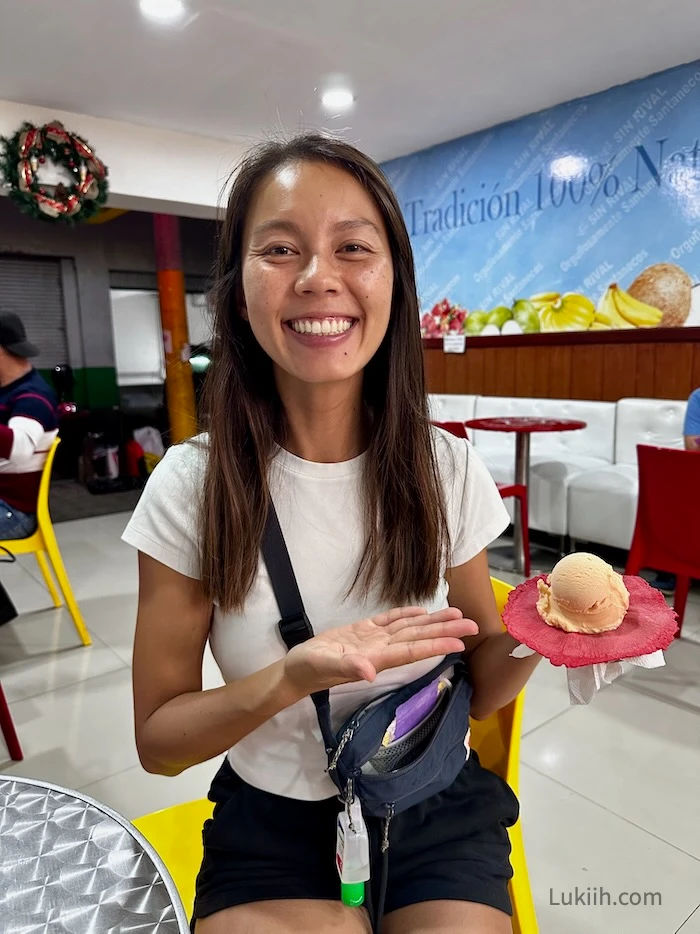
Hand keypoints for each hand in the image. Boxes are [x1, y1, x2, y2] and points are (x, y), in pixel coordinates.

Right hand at [282, 606, 477, 693]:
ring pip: (409, 628)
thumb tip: (369, 672)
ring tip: (457, 615)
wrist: (296, 671)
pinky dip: (407, 615)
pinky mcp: (363, 631)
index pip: (412, 651)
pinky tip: (421, 611)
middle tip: (473, 624)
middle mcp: (381, 649)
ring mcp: (373, 640)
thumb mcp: (324, 665)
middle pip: (419, 638)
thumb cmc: (308, 669)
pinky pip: (390, 621)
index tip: (460, 643)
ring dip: (433, 622)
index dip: (436, 645)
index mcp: (376, 658)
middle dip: (446, 631)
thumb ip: (346, 668)